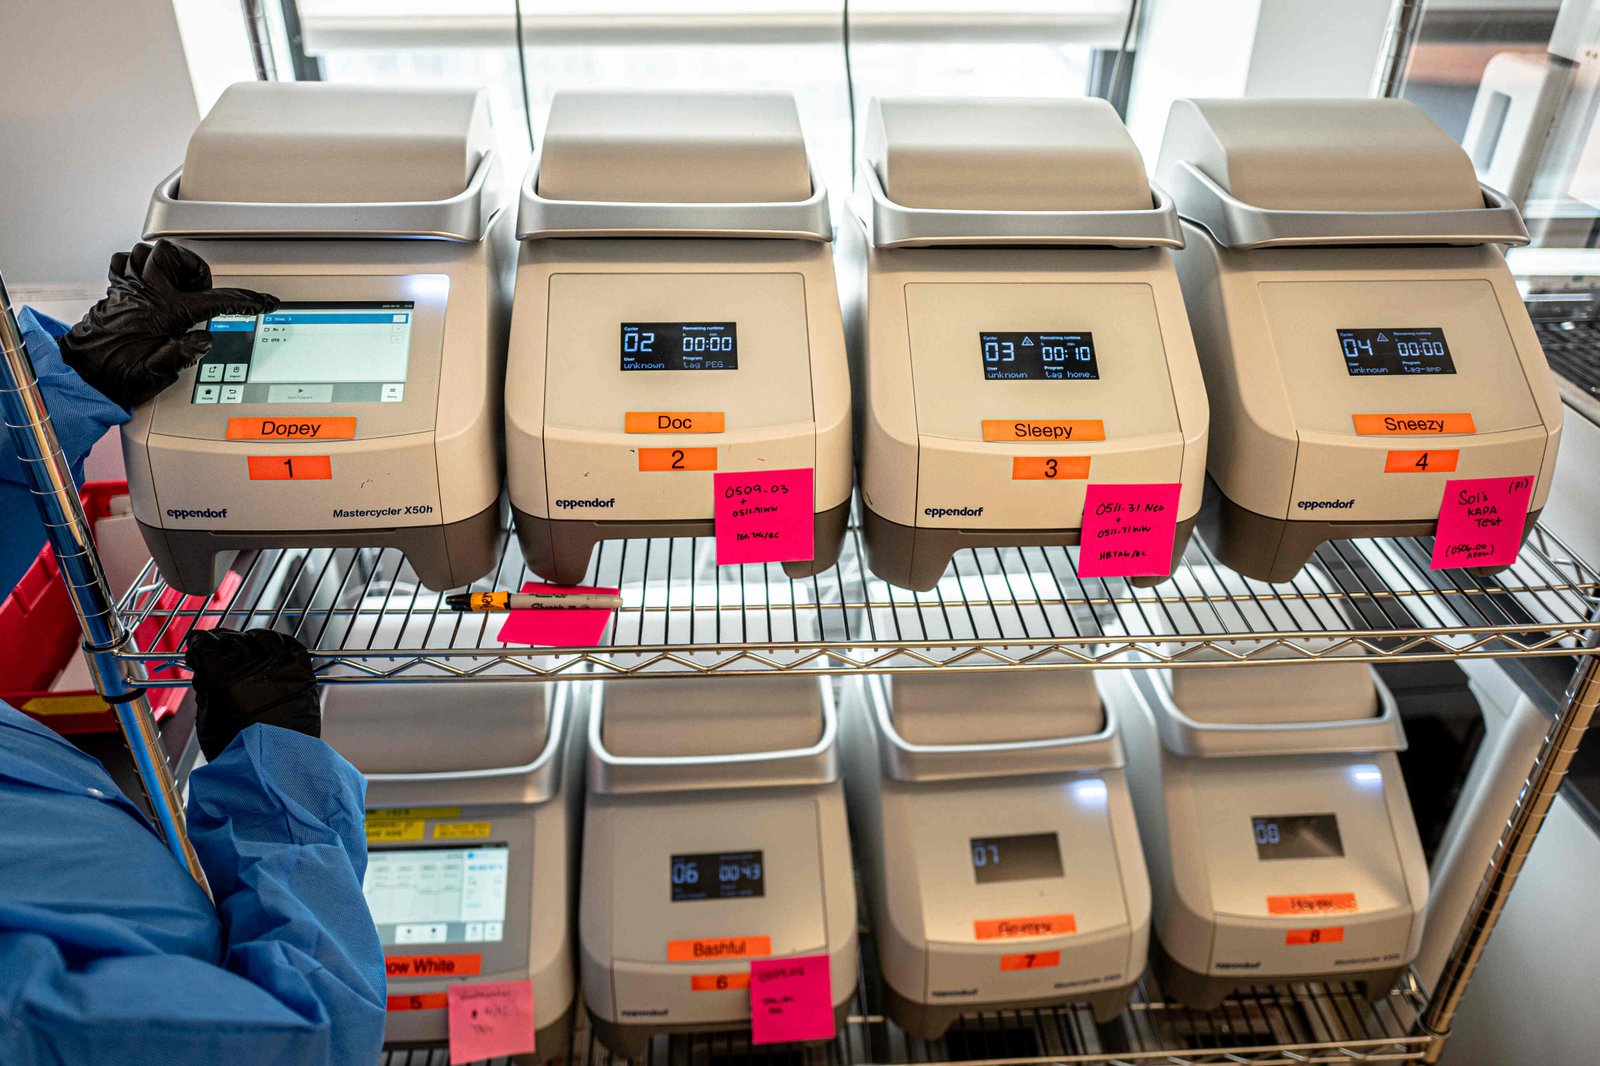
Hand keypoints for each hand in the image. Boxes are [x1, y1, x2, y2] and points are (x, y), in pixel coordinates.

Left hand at [59, 240, 277, 407]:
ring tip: (176, 283)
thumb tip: (204, 340)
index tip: (262, 302)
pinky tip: (147, 281)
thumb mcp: (158, 374)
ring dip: (165, 262)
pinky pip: (125, 262)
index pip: (213, 301)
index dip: (244, 301)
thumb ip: (183, 354)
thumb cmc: (116, 375)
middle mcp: (145, 294)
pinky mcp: (115, 290)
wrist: (82, 374)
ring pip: (147, 252)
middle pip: (173, 255)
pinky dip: (138, 265)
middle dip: (194, 267)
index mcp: (164, 313)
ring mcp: (128, 288)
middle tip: (201, 290)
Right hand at [185, 628, 321, 761]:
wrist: (276, 768)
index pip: (207, 645)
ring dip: (250, 639)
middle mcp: (255, 669)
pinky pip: (291, 645)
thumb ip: (205, 687)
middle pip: (233, 639)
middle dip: (221, 642)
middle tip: (217, 649)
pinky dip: (279, 642)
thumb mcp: (206, 719)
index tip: (197, 646)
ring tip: (244, 647)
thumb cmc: (238, 751)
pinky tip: (271, 648)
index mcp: (225, 680)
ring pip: (263, 638)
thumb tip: (205, 669)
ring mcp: (282, 669)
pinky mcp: (303, 674)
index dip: (199, 643)